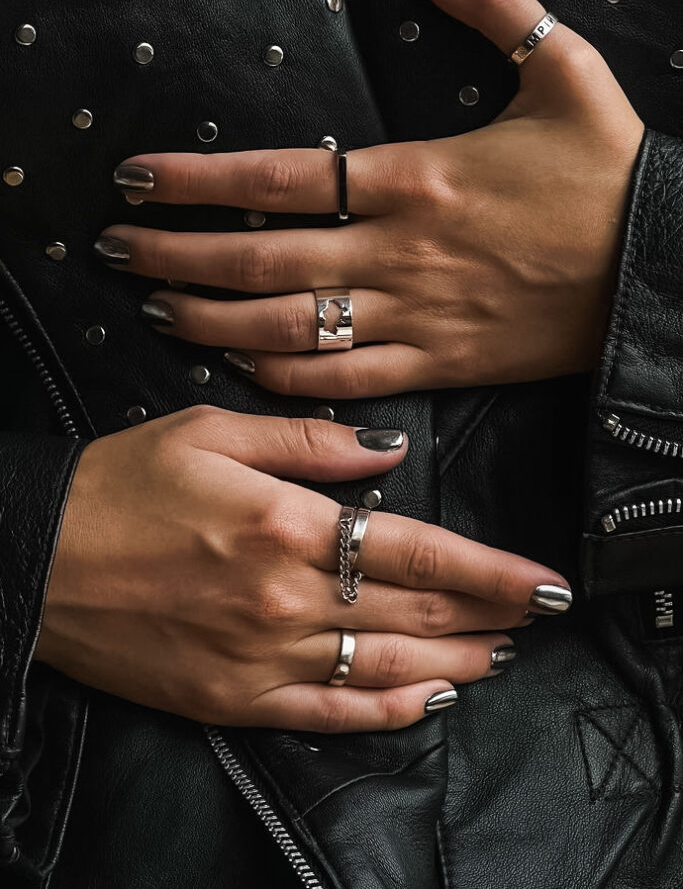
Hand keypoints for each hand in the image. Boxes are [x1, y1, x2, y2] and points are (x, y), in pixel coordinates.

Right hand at [36, 406, 569, 731]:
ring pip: (386, 666)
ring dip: (454, 660)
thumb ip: (311, 443)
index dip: (491, 571)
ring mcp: (260, 657)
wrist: (39, 558)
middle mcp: (283, 598)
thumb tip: (389, 454)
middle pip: (415, 611)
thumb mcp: (213, 432)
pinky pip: (329, 711)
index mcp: (285, 524)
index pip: (418, 552)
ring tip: (500, 652)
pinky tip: (428, 697)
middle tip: (536, 613)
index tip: (542, 582)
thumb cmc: (121, 485)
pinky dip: (388, 709)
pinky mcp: (233, 699)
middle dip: (488, 614)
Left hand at [95, 0, 643, 397]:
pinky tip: (241, 364)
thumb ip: (496, 9)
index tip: (141, 180)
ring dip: (211, 322)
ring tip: (158, 310)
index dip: (199, 181)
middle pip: (262, 259)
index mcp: (418, 177)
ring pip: (288, 328)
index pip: (280, 177)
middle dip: (177, 258)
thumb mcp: (567, 70)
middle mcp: (400, 252)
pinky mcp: (439, 366)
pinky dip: (284, 377)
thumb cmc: (612, 176)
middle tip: (120, 252)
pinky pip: (342, 380)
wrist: (663, 271)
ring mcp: (416, 316)